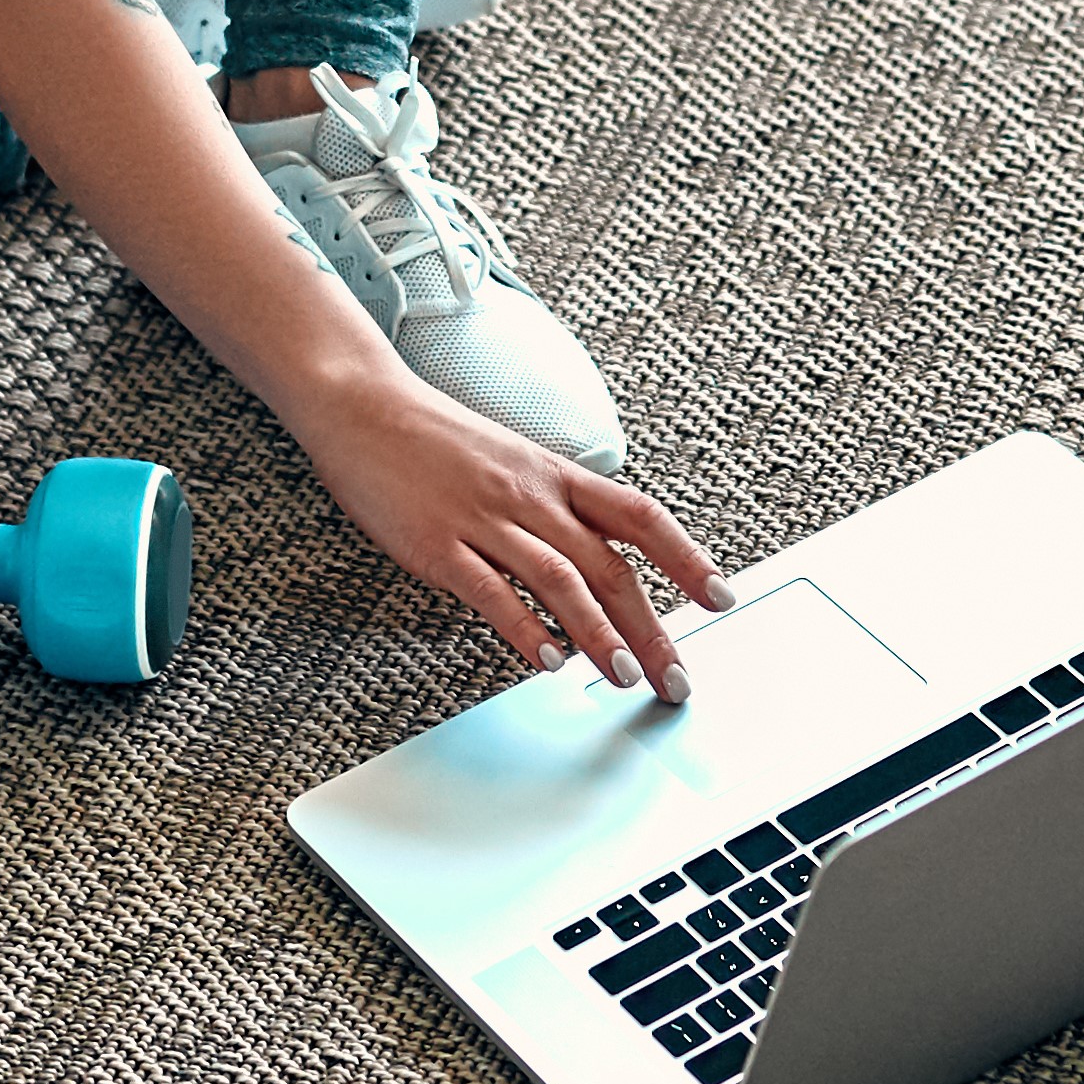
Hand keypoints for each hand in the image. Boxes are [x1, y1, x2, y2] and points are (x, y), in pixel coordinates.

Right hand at [293, 376, 731, 694]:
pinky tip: (547, 661)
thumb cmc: (435, 437)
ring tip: (623, 678)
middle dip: (653, 628)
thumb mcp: (512, 461)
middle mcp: (532, 496)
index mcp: (556, 474)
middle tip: (675, 679)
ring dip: (599, 636)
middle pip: (610, 566)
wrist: (362, 404)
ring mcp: (485, 520)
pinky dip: (527, 631)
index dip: (687, 559)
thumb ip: (553, 507)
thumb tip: (593, 560)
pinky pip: (493, 592)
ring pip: (562, 581)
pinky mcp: (439, 545)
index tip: (721, 598)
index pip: (641, 517)